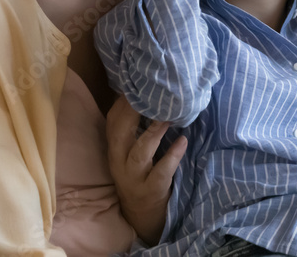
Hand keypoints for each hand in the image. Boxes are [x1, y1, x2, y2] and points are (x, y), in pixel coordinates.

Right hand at [106, 96, 186, 245]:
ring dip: (154, 133)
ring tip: (169, 117)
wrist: (143, 214)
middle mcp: (120, 162)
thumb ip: (137, 127)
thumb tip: (147, 94)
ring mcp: (134, 178)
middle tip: (151, 94)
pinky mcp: (151, 190)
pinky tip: (183, 141)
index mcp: (116, 149)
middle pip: (120, 134)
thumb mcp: (133, 151)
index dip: (123, 102)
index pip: (113, 122)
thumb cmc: (142, 173)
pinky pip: (161, 172)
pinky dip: (172, 156)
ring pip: (139, 153)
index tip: (137, 83)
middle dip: (133, 112)